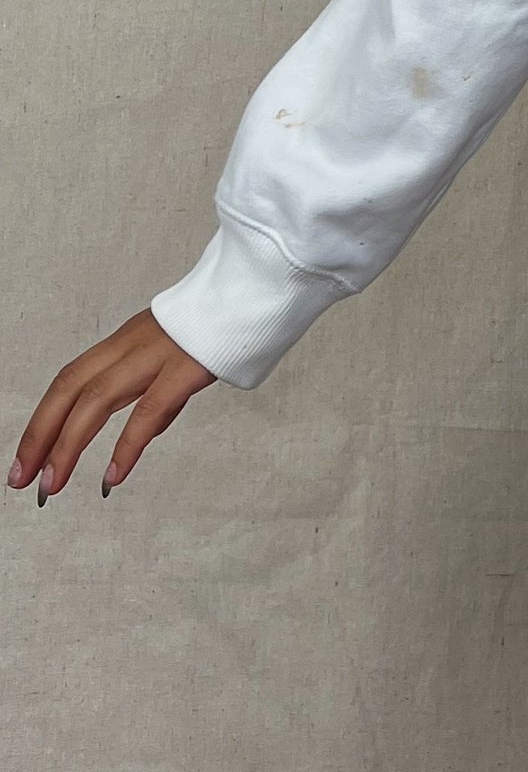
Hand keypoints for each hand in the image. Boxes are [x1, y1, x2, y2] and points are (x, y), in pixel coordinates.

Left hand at [10, 310, 218, 504]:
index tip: (27, 459)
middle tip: (22, 479)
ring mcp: (159, 353)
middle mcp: (134, 344)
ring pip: (97, 398)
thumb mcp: (176, 355)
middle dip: (40, 436)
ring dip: (68, 444)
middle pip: (70, 387)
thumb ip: (157, 390)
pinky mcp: (188, 366)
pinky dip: (127, 445)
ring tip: (53, 484)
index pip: (70, 380)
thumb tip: (144, 432)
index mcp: (128, 340)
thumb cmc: (224, 323)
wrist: (260, 287)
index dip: (43, 420)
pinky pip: (150, 409)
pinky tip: (113, 475)